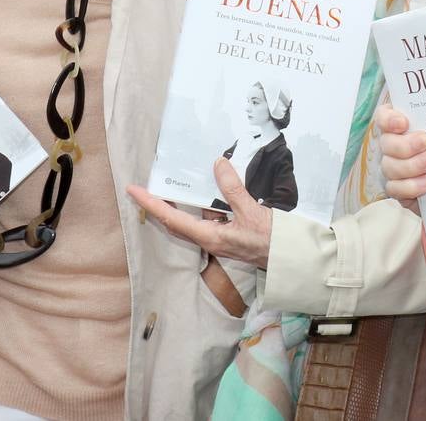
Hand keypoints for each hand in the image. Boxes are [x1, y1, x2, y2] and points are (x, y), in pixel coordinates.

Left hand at [126, 158, 272, 267]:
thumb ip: (234, 189)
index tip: (133, 191)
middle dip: (157, 205)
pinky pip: (207, 217)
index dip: (151, 204)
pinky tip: (205, 189)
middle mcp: (209, 239)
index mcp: (210, 237)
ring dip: (179, 203)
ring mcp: (218, 238)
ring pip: (190, 219)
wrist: (291, 260)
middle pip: (174, 222)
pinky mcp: (228, 234)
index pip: (171, 219)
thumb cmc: (272, 241)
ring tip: (168, 183)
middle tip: (142, 188)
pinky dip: (201, 203)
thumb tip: (218, 164)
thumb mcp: (253, 212)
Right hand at [378, 104, 425, 210]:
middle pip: (386, 143)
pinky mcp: (398, 189)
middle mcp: (391, 145)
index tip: (403, 122)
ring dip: (410, 166)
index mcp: (399, 124)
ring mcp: (392, 167)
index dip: (388, 120)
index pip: (383, 117)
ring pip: (389, 167)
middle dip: (405, 144)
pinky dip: (410, 187)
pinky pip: (395, 189)